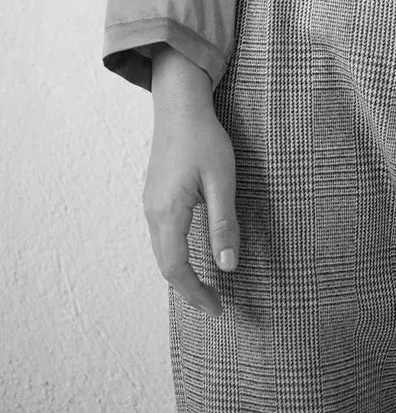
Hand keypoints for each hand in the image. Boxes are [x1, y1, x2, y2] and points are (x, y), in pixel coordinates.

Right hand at [144, 52, 239, 320]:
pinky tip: (193, 254)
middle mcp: (153, 213)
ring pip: (162, 251)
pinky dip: (176, 255)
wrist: (178, 104)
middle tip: (215, 304)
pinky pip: (162, 236)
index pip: (176, 269)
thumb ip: (224, 224)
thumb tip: (228, 266)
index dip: (196, 293)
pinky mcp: (155, 195)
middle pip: (166, 265)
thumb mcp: (221, 180)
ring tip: (205, 286)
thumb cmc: (203, 138)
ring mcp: (150, 204)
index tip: (218, 309)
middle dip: (189, 289)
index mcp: (168, 213)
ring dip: (182, 273)